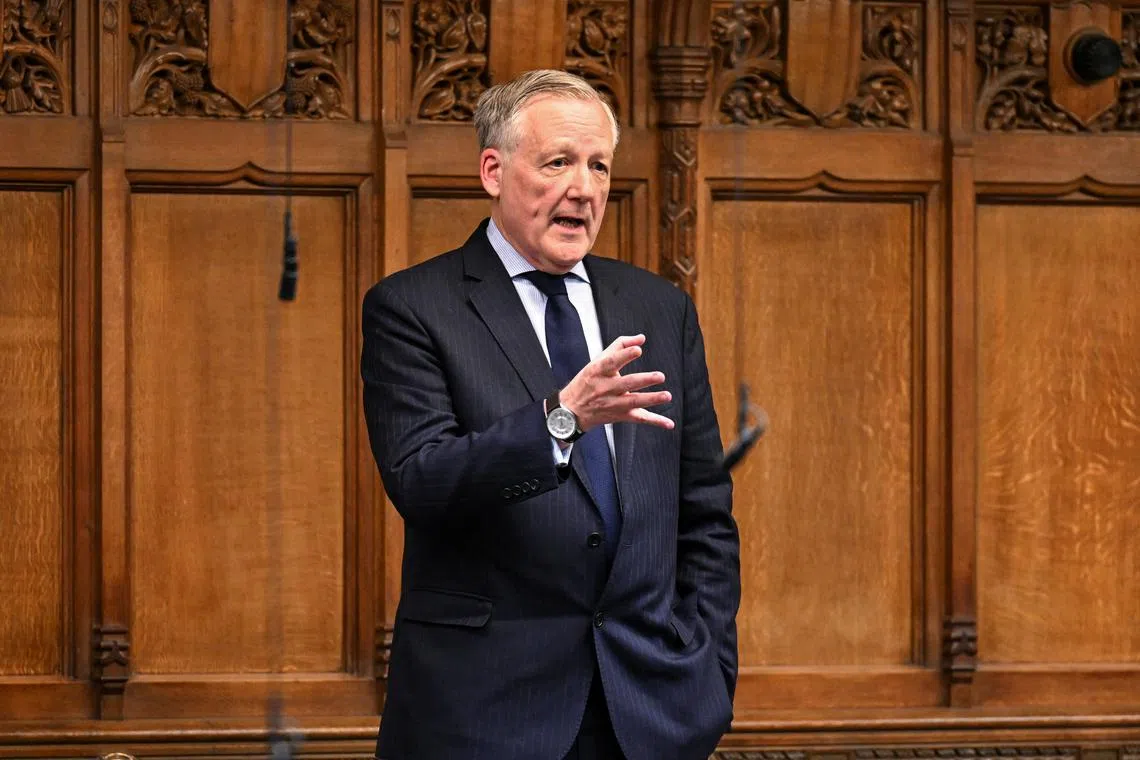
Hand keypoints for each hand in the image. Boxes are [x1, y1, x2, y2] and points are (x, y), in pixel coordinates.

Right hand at [559, 335, 673, 431]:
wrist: (572, 411)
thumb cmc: (589, 380)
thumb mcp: (598, 361)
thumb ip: (620, 346)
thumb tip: (641, 338)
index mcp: (598, 371)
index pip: (611, 362)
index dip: (624, 355)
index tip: (638, 350)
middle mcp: (605, 388)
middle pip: (626, 384)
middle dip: (643, 380)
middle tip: (660, 376)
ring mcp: (613, 404)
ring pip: (633, 402)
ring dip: (651, 399)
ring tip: (667, 396)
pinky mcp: (620, 416)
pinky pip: (639, 419)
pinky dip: (655, 421)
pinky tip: (669, 424)